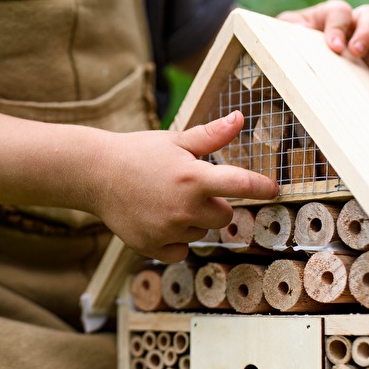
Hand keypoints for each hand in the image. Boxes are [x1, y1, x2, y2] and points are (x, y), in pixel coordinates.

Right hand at [93, 111, 277, 262]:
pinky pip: (181, 250)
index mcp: (193, 177)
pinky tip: (159, 220)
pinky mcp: (153, 246)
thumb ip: (211, 135)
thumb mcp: (175, 140)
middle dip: (215, 204)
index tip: (273, 189)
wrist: (96, 174)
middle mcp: (184, 207)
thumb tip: (239, 118)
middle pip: (223, 216)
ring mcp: (168, 229)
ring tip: (167, 202)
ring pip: (201, 232)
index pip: (240, 184)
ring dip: (193, 221)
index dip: (261, 187)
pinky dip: (175, 240)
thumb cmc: (138, 153)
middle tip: (191, 190)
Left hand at [277, 0, 368, 84]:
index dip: (338, 27)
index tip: (334, 46)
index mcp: (329, 15)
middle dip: (367, 31)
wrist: (293, 76)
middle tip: (357, 51)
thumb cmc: (288, 49)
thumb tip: (300, 29)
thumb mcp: (281, 37)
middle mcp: (353, 25)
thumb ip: (288, 29)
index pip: (340, 12)